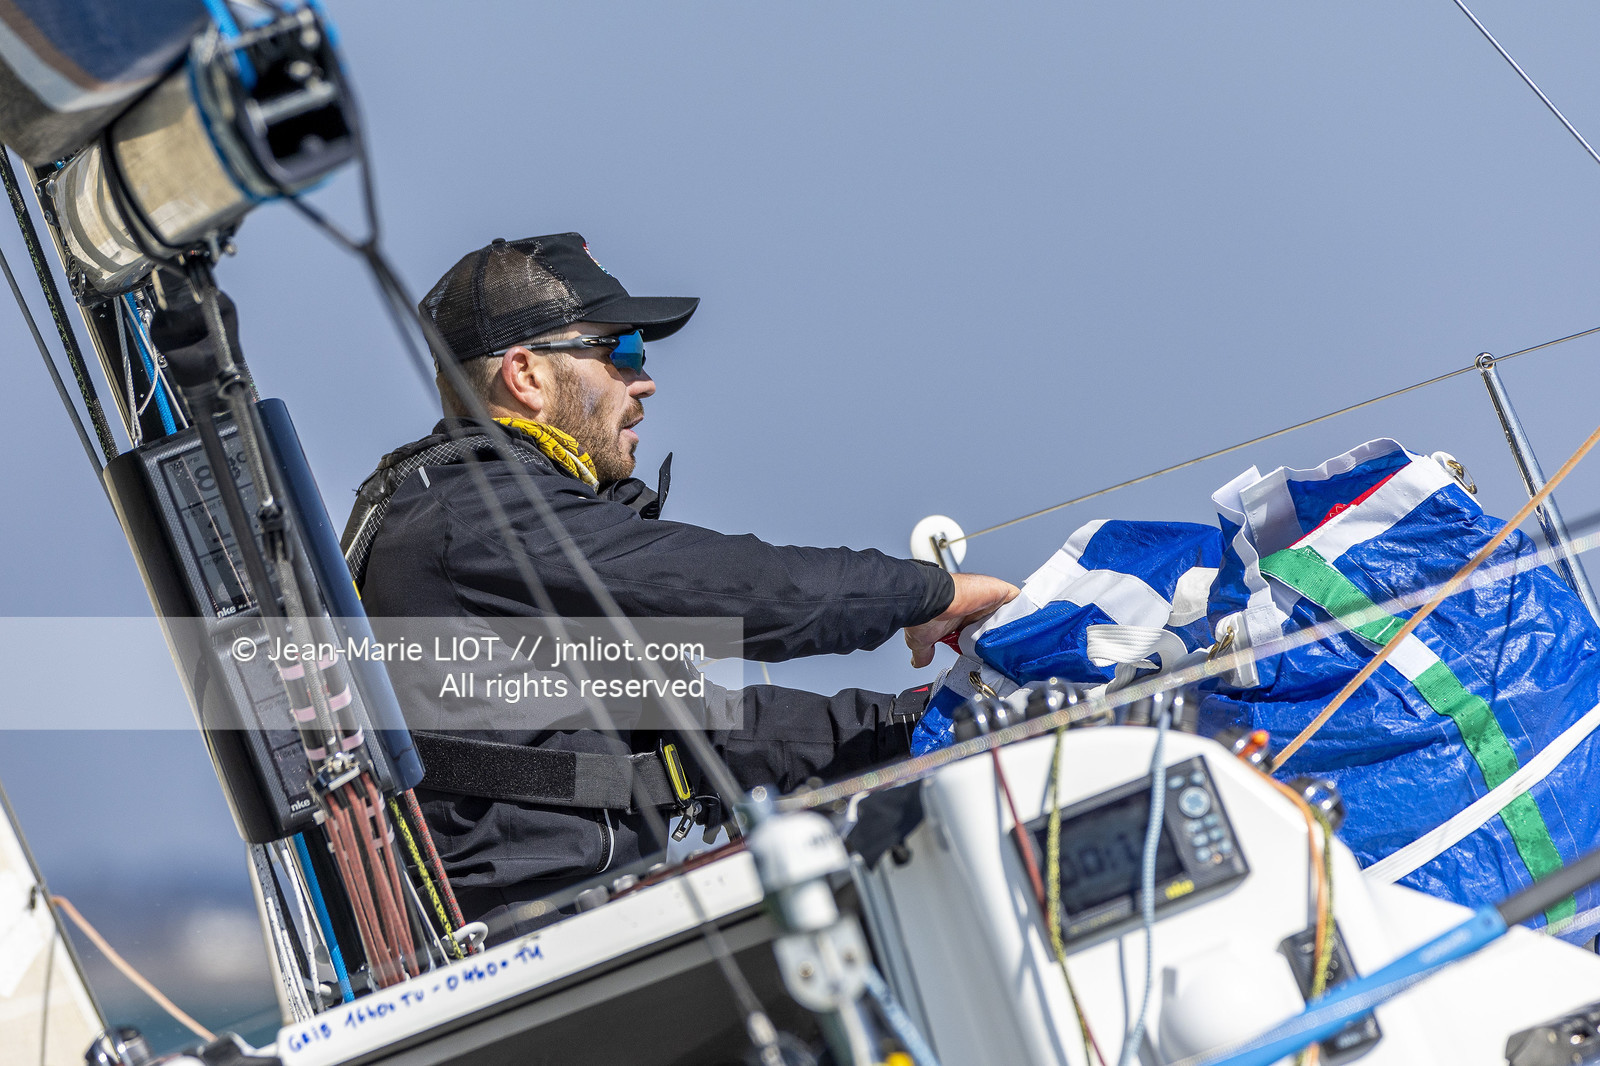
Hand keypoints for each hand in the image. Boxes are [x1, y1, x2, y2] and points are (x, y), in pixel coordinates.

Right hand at [904, 572, 1018, 668]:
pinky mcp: (1000, 592)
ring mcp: (988, 599)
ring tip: (1016, 647)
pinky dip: (1023, 613)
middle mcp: (974, 607)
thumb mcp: (923, 639)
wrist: (933, 598)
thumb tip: (917, 661)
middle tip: (1003, 657)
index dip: (983, 646)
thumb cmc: (927, 613)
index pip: (977, 632)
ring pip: (1008, 614)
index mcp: (959, 616)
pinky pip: (1019, 602)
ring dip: (1013, 628)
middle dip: (1000, 640)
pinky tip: (1024, 629)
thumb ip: (924, 652)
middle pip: (994, 624)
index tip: (987, 659)